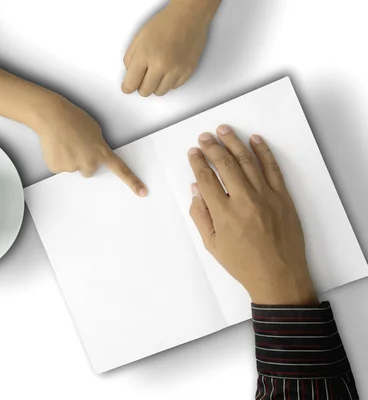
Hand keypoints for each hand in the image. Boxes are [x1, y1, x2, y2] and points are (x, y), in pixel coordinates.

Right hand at [31, 95, 147, 196]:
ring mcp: (73, 167)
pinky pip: (59, 167)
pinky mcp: (58, 168)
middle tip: (76, 145)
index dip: (132, 182)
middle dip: (84, 160)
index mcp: (101, 152)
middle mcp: (89, 162)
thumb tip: (92, 154)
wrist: (52, 117)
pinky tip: (56, 146)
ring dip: (70, 158)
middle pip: (89, 170)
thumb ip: (98, 146)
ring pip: (73, 168)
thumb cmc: (73, 118)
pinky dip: (58, 159)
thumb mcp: (94, 130)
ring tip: (64, 142)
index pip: (121, 170)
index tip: (142, 192)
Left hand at [122, 0, 218, 96]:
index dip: (127, 87)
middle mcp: (161, 65)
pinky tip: (168, 70)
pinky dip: (169, 82)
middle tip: (143, 77)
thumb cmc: (164, 23)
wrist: (188, 16)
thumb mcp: (139, 38)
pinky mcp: (188, 71)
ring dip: (155, 86)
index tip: (127, 87)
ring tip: (157, 73)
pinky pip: (174, 87)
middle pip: (145, 92)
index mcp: (145, 55)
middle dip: (141, 86)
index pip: (130, 84)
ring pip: (160, 92)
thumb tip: (130, 75)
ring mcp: (176, 69)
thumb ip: (130, 59)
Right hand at [187, 125, 318, 304]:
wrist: (278, 275)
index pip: (206, 179)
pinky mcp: (283, 197)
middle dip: (212, 147)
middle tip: (205, 136)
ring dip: (234, 142)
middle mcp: (244, 200)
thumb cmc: (243, 263)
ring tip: (224, 130)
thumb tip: (196, 190)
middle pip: (225, 165)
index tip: (193, 152)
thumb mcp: (212, 244)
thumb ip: (200, 215)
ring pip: (247, 161)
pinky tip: (255, 140)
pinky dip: (263, 152)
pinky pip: (272, 168)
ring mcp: (266, 196)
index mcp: (223, 213)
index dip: (198, 162)